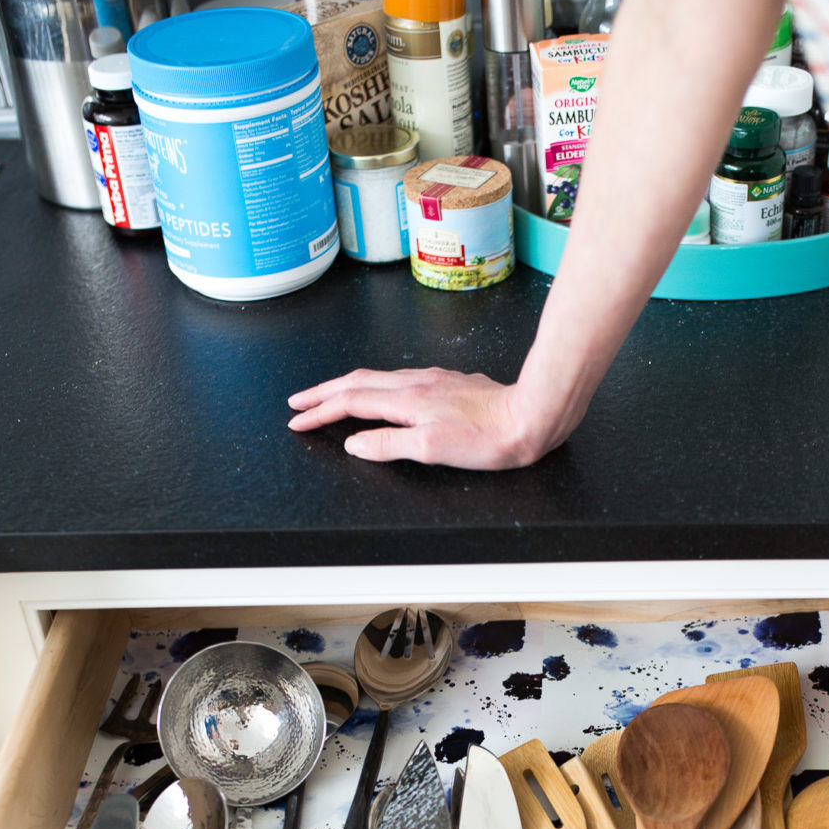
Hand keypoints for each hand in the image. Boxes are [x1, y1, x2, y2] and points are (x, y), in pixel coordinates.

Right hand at [287, 367, 551, 468]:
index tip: (297, 420)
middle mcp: (416, 384)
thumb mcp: (432, 449)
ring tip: (329, 396)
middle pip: (357, 382)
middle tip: (299, 402)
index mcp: (407, 400)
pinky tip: (381, 392)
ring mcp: (433, 381)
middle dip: (323, 393)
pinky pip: (398, 380)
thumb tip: (354, 444)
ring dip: (346, 387)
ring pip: (377, 378)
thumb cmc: (490, 438)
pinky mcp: (449, 383)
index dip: (320, 412)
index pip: (350, 402)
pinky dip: (375, 386)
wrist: (531, 416)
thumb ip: (389, 445)